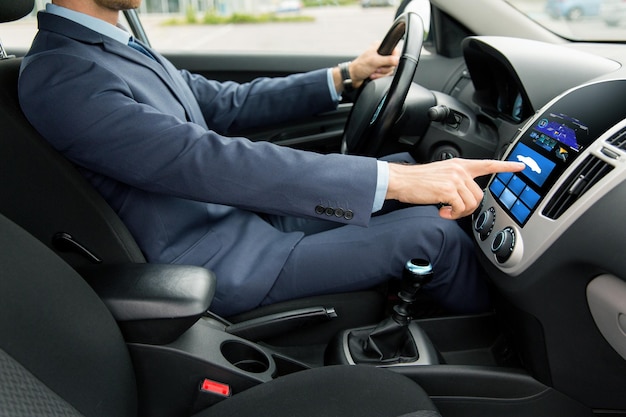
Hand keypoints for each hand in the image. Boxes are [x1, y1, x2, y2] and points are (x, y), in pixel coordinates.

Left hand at [333, 42, 398, 91]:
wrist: (353, 77)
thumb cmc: (359, 67)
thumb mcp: (374, 62)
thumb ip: (387, 60)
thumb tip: (397, 60)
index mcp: (379, 47)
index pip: (394, 50)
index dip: (393, 58)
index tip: (389, 63)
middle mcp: (380, 53)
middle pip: (393, 62)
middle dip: (384, 68)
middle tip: (377, 68)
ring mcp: (380, 62)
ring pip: (389, 69)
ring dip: (381, 73)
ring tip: (373, 72)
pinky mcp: (379, 69)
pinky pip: (386, 74)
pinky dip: (379, 76)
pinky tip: (373, 75)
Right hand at [386, 159, 525, 219]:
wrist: (402, 180)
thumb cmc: (417, 180)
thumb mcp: (441, 174)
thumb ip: (456, 180)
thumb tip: (463, 196)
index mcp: (459, 165)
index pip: (488, 164)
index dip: (506, 166)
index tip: (520, 166)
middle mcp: (460, 170)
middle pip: (479, 195)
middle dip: (468, 208)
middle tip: (453, 210)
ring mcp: (455, 179)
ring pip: (471, 204)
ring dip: (459, 213)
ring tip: (445, 210)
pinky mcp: (449, 190)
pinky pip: (460, 209)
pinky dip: (452, 215)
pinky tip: (441, 211)